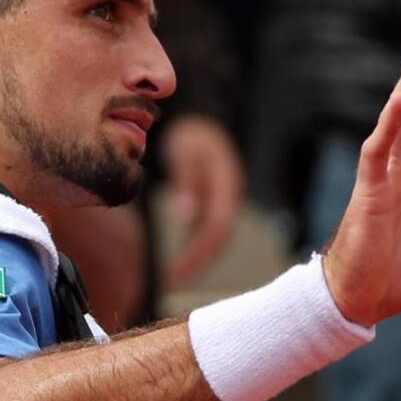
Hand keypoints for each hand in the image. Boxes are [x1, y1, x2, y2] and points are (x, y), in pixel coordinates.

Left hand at [161, 115, 244, 288]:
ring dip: (197, 259)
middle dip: (198, 263)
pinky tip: (178, 259)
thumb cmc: (192, 132)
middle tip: (171, 283)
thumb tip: (185, 215)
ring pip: (214, 237)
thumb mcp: (187, 150)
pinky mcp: (214, 202)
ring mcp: (223, 200)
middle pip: (218, 239)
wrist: (202, 116)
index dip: (198, 253)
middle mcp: (229, 197)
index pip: (217, 228)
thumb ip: (188, 180)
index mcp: (227, 186)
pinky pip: (207, 230)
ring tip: (172, 279)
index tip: (177, 272)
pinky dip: (195, 246)